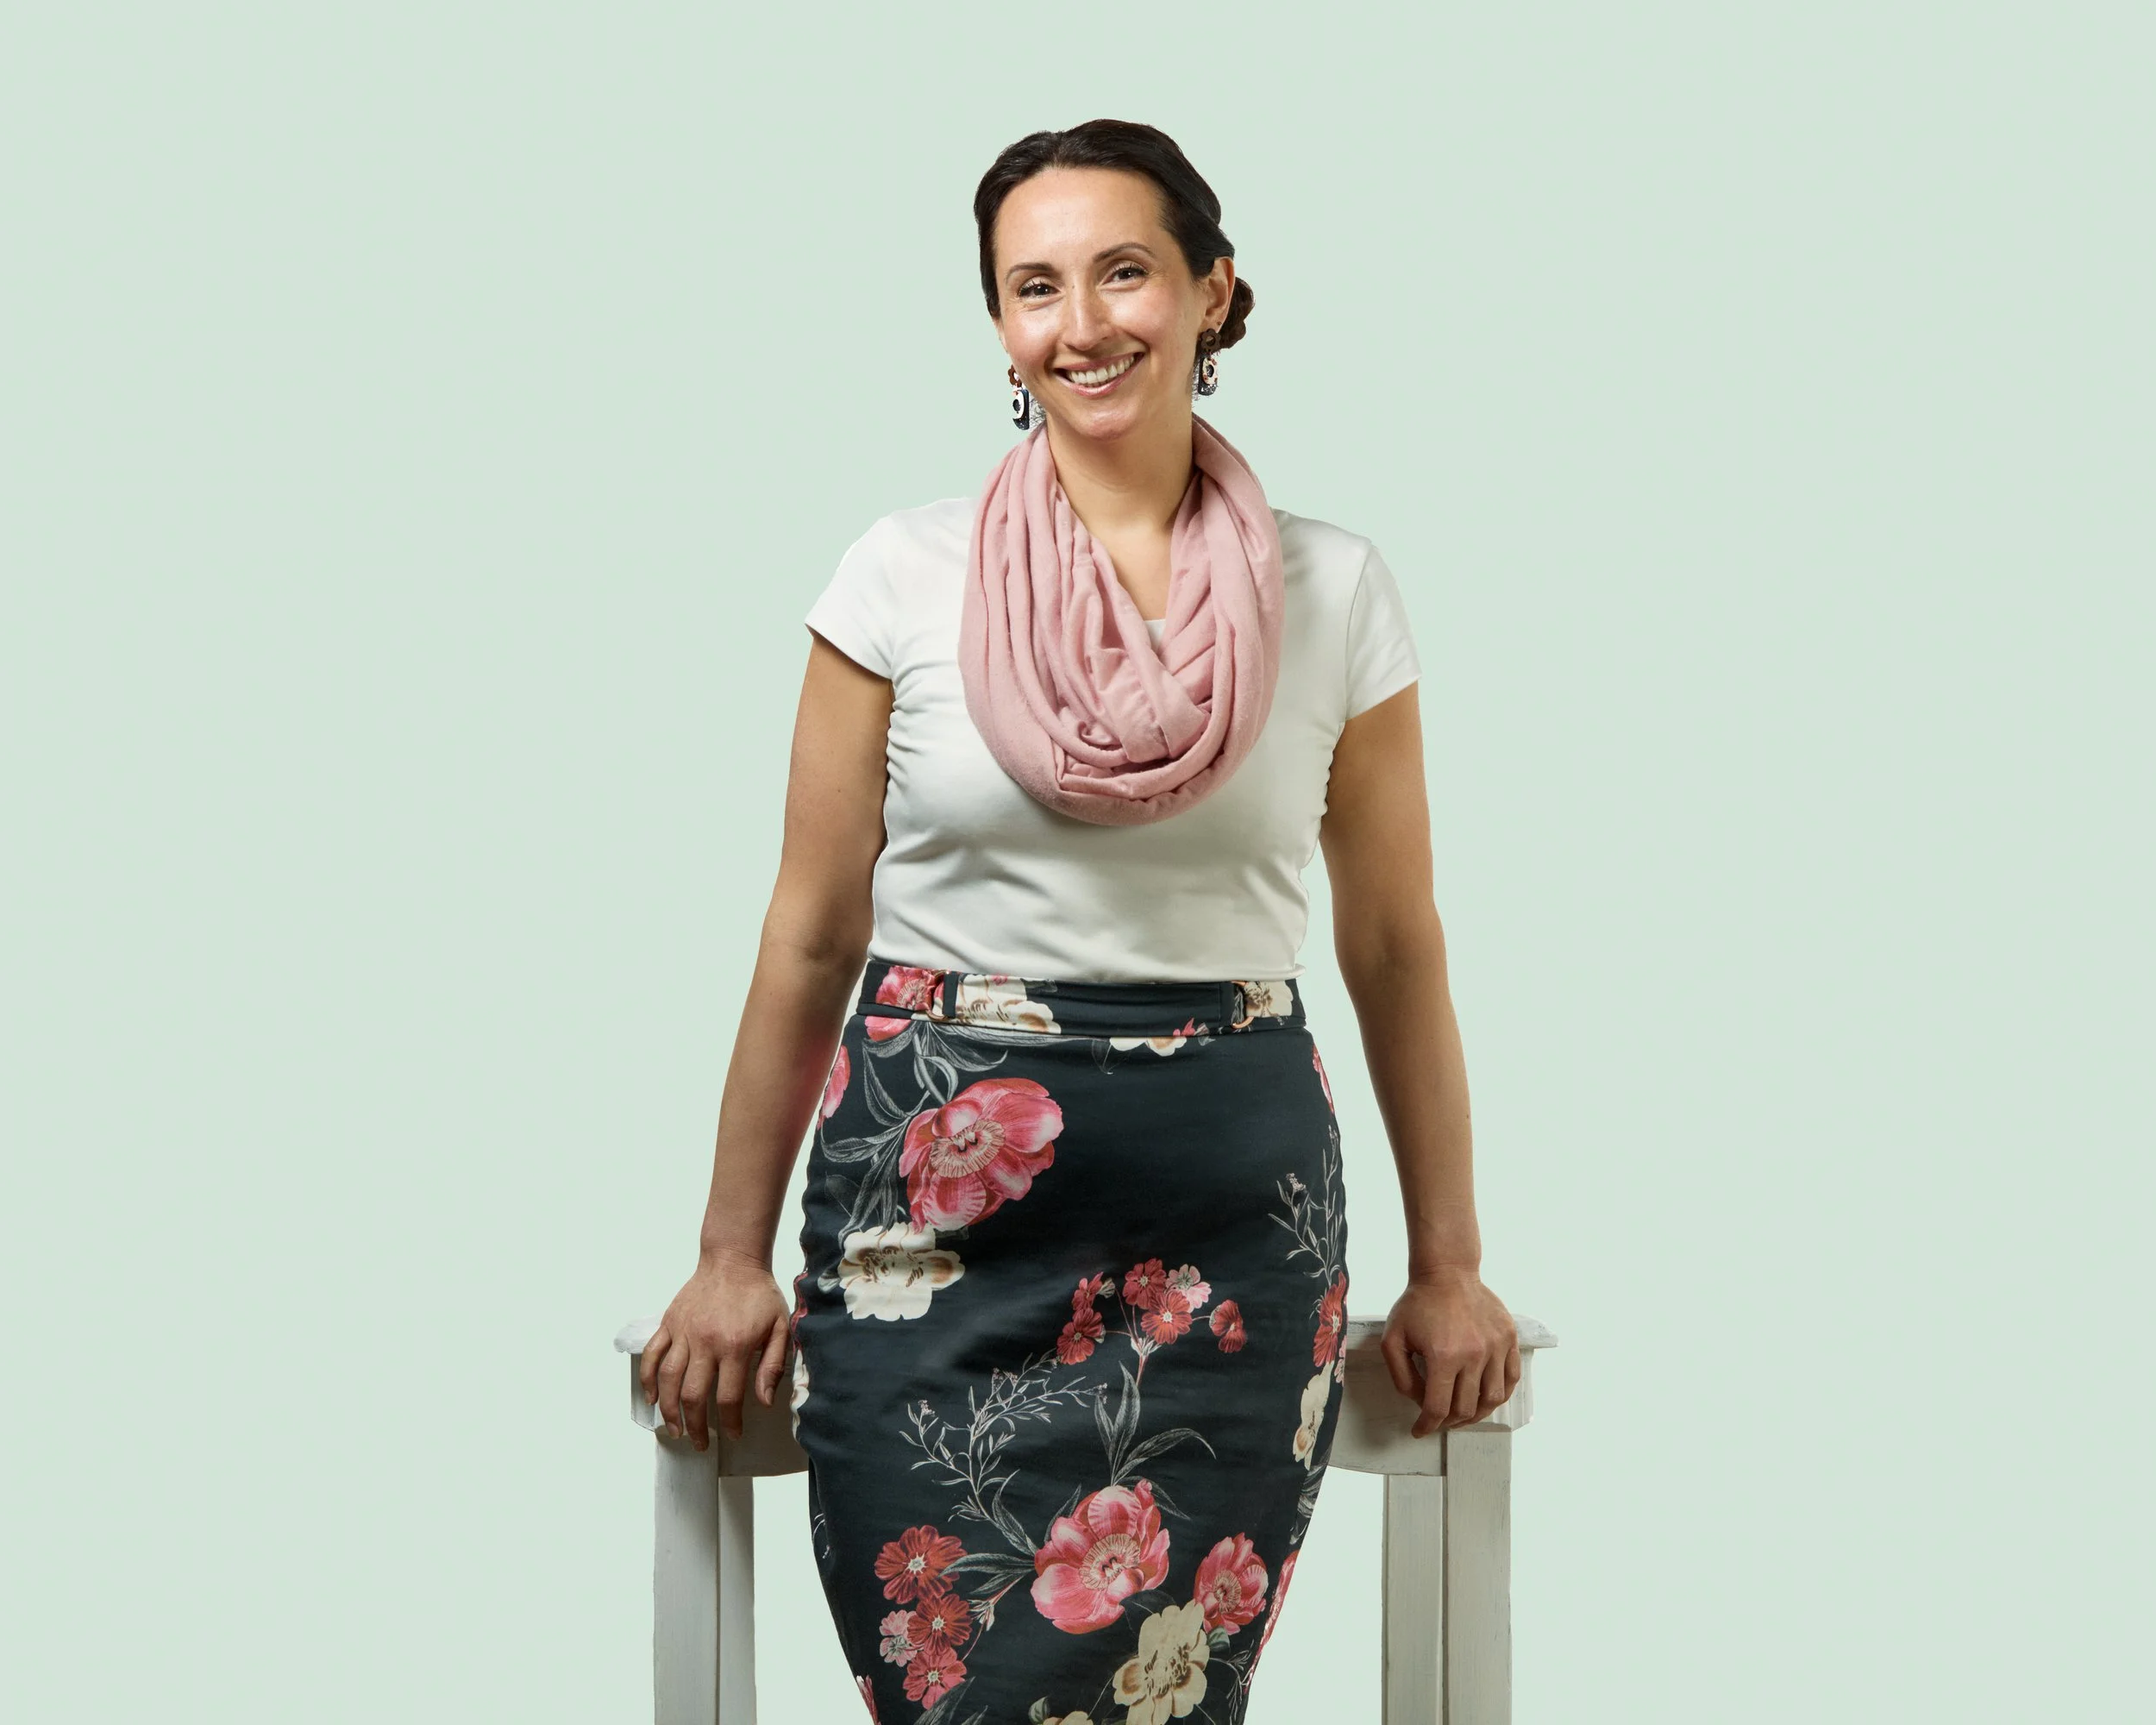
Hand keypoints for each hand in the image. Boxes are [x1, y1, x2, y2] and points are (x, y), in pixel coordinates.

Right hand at [638, 1251, 792, 1450]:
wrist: (733, 1260)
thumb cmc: (760, 1295)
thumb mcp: (780, 1327)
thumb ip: (772, 1365)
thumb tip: (764, 1401)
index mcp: (735, 1346)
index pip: (728, 1397)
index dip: (730, 1422)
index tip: (733, 1435)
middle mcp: (705, 1342)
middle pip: (693, 1395)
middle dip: (696, 1426)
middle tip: (701, 1442)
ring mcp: (683, 1332)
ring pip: (668, 1380)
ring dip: (669, 1410)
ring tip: (675, 1430)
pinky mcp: (669, 1323)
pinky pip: (653, 1355)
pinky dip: (648, 1379)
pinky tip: (652, 1399)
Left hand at [1380, 1267, 1520, 1437]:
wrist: (1447, 1273)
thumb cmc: (1418, 1304)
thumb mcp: (1393, 1339)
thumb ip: (1401, 1377)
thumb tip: (1419, 1402)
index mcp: (1443, 1356)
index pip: (1438, 1407)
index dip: (1427, 1425)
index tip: (1421, 1430)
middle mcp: (1473, 1354)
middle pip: (1465, 1408)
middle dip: (1449, 1422)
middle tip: (1439, 1420)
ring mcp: (1495, 1347)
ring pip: (1492, 1399)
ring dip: (1476, 1414)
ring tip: (1463, 1414)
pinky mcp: (1508, 1338)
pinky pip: (1511, 1378)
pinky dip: (1500, 1394)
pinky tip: (1485, 1396)